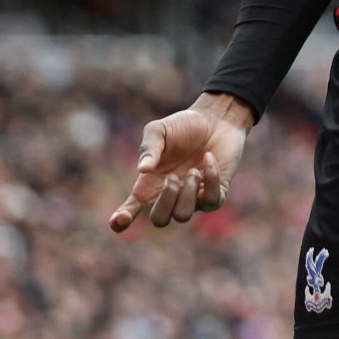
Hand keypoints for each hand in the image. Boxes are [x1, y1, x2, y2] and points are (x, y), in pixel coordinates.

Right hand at [108, 92, 251, 231]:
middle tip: (172, 177)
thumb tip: (143, 169)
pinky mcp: (216, 193)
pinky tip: (209, 158)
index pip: (130, 210)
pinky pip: (211, 201)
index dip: (121, 221)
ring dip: (188, 192)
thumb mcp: (160, 130)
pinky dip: (210, 179)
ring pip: (183, 215)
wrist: (216, 118)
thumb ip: (149, 148)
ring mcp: (193, 198)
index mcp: (150, 183)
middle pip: (160, 220)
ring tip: (193, 170)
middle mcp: (170, 195)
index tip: (121, 219)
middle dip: (165, 201)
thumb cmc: (183, 126)